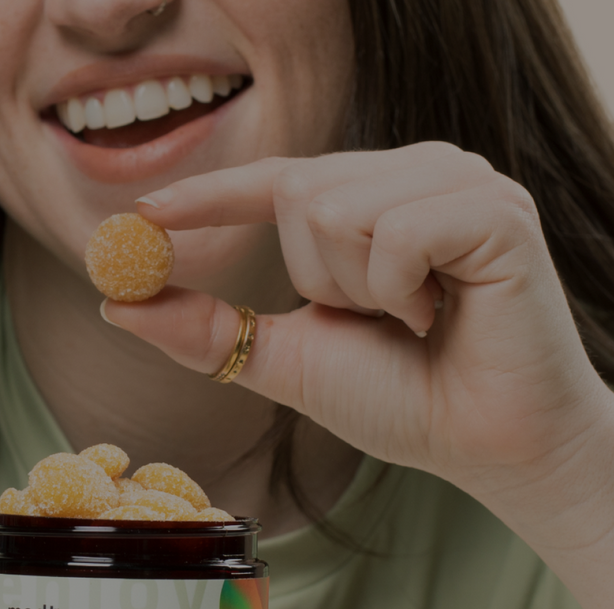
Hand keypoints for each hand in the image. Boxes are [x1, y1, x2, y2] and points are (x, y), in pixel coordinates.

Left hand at [105, 142, 613, 489]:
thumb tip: (115, 304)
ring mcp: (461, 181)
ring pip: (338, 207)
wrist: (487, 443)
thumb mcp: (284, 358)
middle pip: (301, 188)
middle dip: (315, 278)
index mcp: (372, 195)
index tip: (144, 215)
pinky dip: (397, 291)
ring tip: (415, 315)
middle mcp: (416, 170)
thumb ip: (204, 329)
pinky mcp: (498, 209)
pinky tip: (442, 311)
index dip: (210, 194)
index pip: (277, 179)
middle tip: (377, 317)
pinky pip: (395, 232)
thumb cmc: (399, 397)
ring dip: (356, 288)